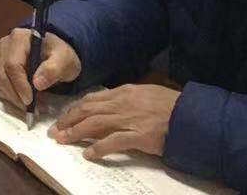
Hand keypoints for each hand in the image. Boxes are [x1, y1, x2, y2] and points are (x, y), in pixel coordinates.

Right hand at [0, 27, 82, 110]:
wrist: (57, 55)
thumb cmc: (61, 55)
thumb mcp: (65, 60)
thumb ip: (53, 69)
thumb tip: (37, 84)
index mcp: (19, 39)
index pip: (12, 64)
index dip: (19, 84)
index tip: (30, 101)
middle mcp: (5, 46)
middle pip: (2, 74)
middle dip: (15, 95)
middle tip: (31, 110)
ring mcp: (0, 57)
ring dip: (13, 99)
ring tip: (32, 107)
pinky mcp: (0, 69)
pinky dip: (10, 98)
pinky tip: (24, 103)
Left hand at [50, 85, 180, 160]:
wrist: (192, 116)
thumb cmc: (171, 105)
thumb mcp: (146, 93)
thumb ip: (127, 97)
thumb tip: (110, 104)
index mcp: (124, 91)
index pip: (92, 99)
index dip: (75, 109)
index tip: (64, 117)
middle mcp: (123, 103)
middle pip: (88, 109)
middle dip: (68, 120)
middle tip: (55, 131)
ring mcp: (130, 119)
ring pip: (95, 123)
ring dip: (76, 132)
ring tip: (63, 140)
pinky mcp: (139, 136)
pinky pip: (113, 142)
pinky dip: (99, 148)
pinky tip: (88, 154)